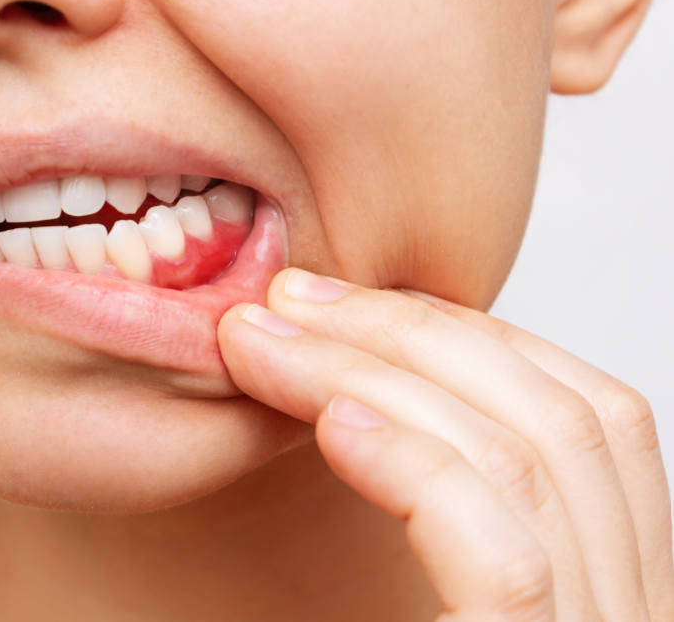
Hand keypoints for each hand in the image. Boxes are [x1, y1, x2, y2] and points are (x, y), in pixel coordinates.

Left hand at [218, 268, 673, 620]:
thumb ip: (431, 499)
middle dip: (412, 331)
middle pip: (559, 413)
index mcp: (609, 580)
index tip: (350, 305)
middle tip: (290, 296)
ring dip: (375, 374)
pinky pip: (503, 552)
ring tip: (262, 339)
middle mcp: (625, 608)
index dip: (472, 336)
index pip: (586, 417)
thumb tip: (355, 396)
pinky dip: (415, 467)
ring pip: (520, 456)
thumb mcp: (434, 579)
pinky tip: (333, 427)